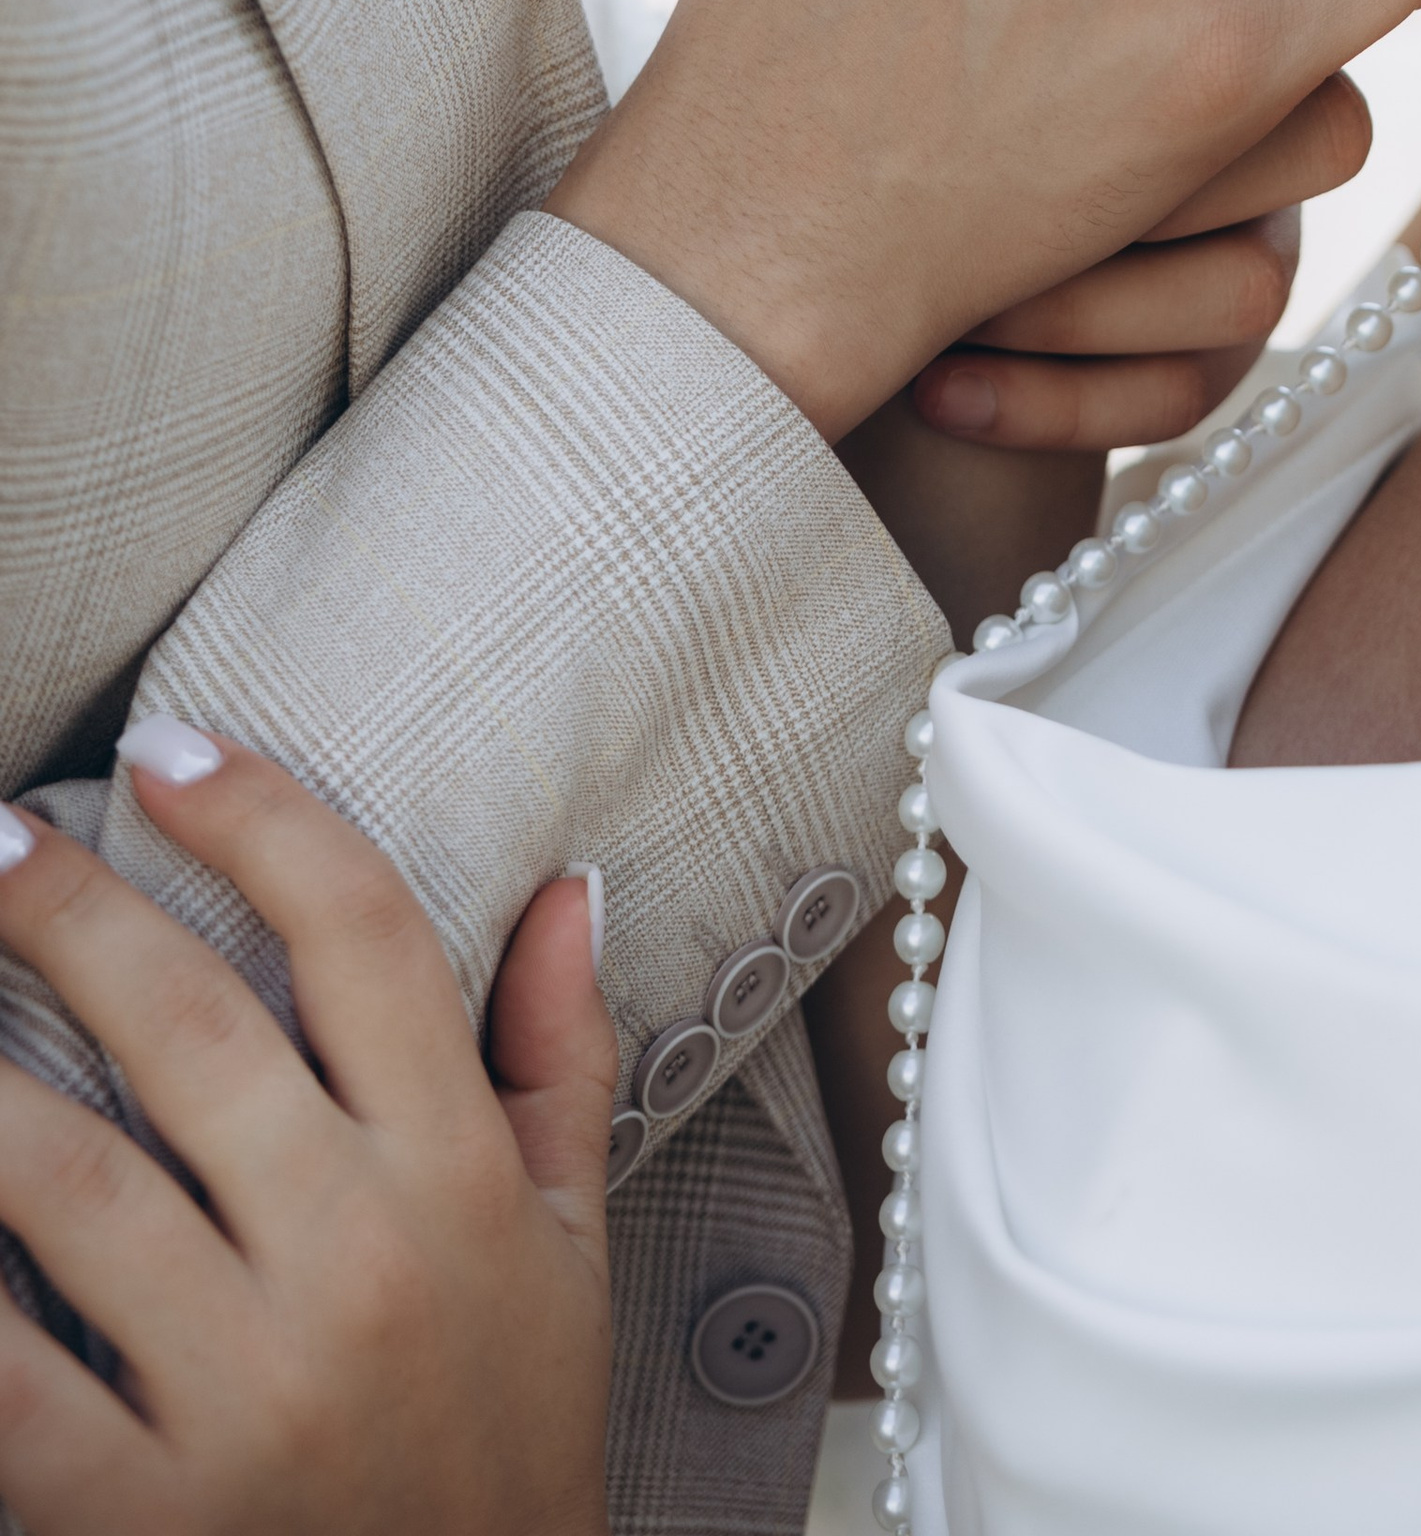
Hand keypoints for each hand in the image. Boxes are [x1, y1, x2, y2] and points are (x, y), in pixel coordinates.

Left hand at [0, 728, 612, 1535]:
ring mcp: (241, 1390)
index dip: (266, 819)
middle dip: (70, 911)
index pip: (366, 940)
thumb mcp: (575, 1244)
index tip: (174, 749)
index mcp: (459, 1181)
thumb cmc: (506, 1444)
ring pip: (66, 1178)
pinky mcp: (135, 1511)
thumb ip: (561, 1058)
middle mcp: (356, 1262)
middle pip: (195, 1027)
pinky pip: (2, 1370)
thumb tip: (564, 887)